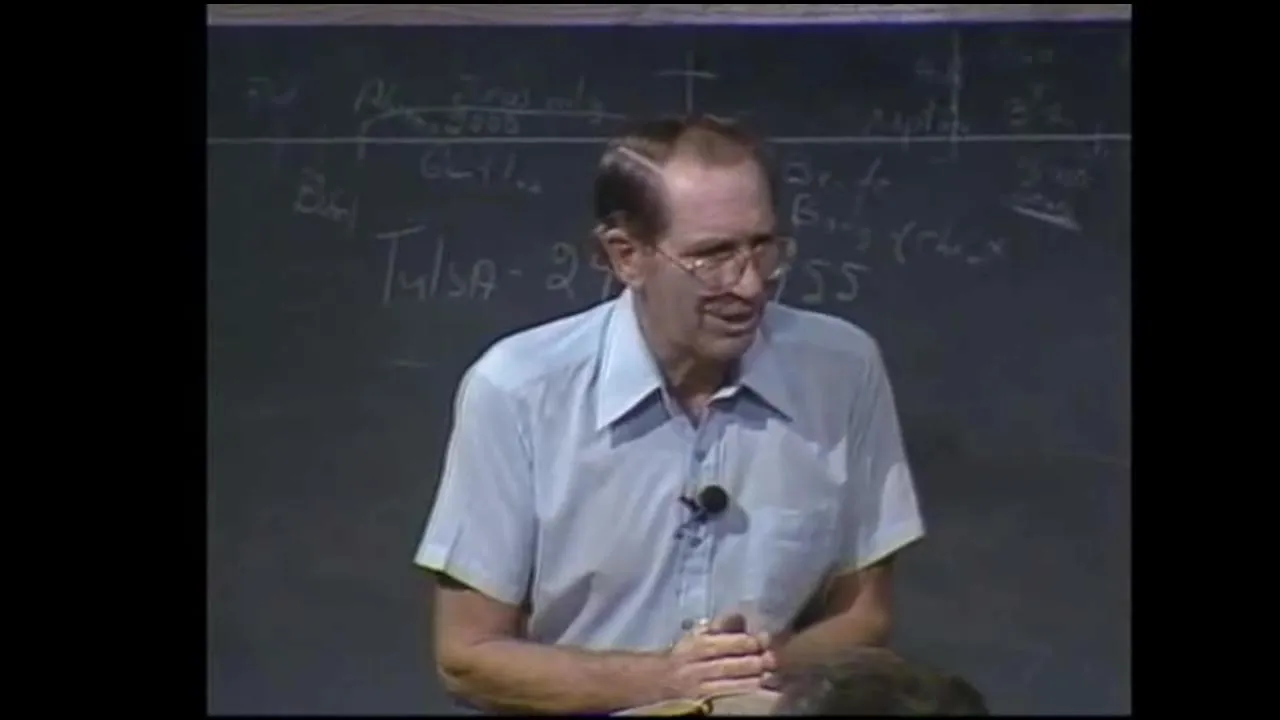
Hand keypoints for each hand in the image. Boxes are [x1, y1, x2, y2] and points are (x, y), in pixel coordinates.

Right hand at [661, 614, 776, 699]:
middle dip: (752, 661)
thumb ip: (718, 626)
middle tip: (773, 657)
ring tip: (771, 672)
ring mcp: (699, 683)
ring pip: (728, 680)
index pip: (721, 643)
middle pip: (726, 663)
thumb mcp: (696, 634)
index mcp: (695, 644)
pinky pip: (726, 692)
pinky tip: (760, 685)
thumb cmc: (685, 652)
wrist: (660, 678)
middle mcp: (696, 664)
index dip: (743, 641)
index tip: (763, 638)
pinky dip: (744, 689)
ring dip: (751, 676)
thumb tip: (741, 616)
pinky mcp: (702, 698)